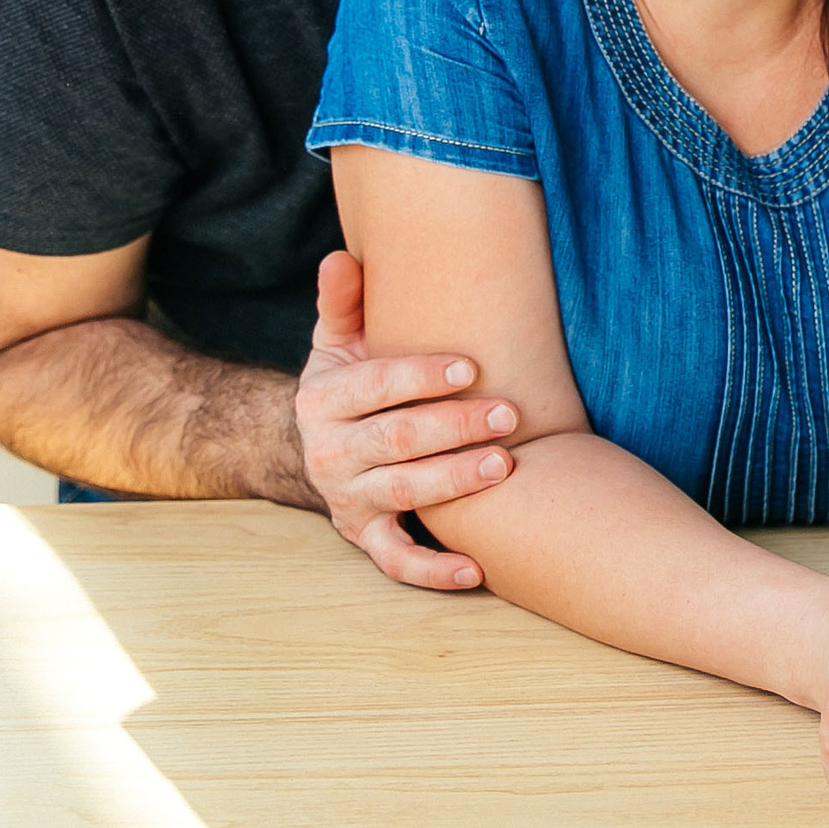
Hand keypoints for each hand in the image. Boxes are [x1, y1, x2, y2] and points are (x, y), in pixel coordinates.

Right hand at [296, 251, 518, 590]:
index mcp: (322, 399)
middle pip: (395, 440)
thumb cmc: (350, 383)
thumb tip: (342, 256)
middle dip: (453, 427)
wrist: (319, 447)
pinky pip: (398, 561)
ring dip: (455, 482)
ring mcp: (348, 499)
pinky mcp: (367, 537)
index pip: (375, 385)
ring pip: (404, 494)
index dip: (422, 376)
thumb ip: (343, 303)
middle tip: (509, 416)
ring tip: (505, 466)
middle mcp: (329, 453)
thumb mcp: (338, 342)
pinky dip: (434, 571)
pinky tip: (477, 570)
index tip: (472, 367)